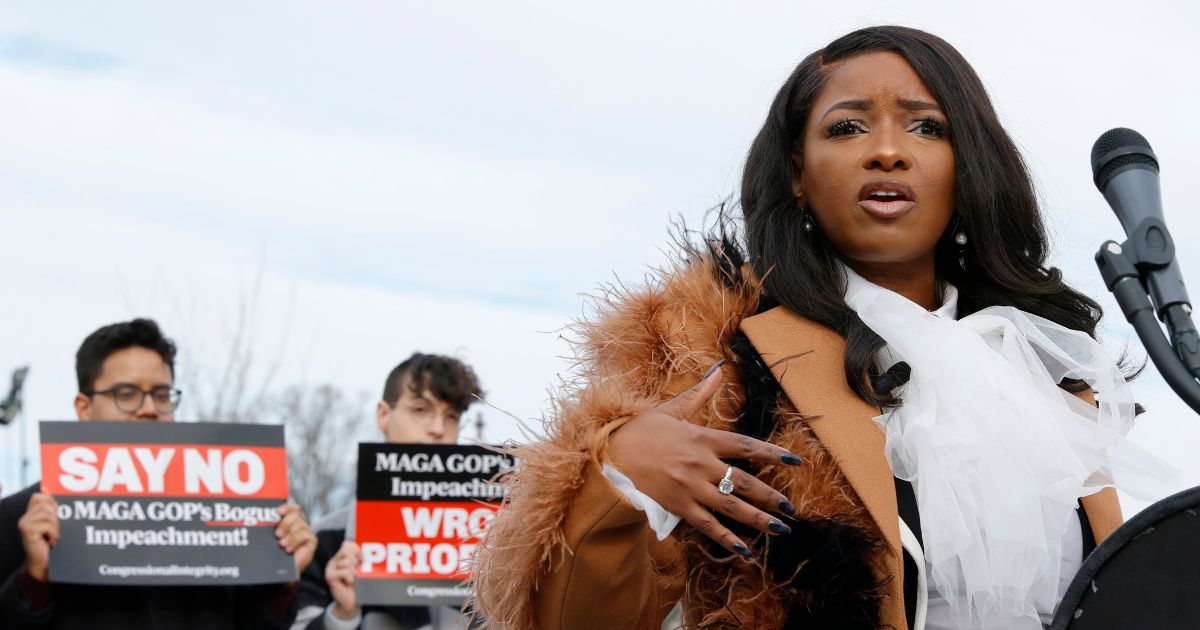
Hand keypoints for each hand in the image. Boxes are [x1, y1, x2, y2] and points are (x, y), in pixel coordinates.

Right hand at [17, 493, 59, 581]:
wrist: (46, 565)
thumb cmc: (55, 544)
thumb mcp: (57, 525)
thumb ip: (57, 511)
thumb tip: (64, 496)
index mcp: (32, 514)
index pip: (40, 496)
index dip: (51, 501)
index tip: (58, 513)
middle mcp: (26, 517)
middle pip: (46, 504)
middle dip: (57, 516)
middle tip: (57, 529)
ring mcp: (24, 523)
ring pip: (47, 513)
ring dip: (56, 526)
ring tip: (54, 536)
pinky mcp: (26, 531)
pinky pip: (47, 524)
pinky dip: (54, 533)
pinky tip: (51, 541)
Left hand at [275, 503, 316, 573]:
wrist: (281, 573)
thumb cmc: (274, 556)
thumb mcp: (269, 540)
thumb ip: (269, 529)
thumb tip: (259, 521)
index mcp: (287, 521)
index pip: (291, 508)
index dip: (286, 508)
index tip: (278, 512)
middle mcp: (297, 524)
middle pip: (295, 514)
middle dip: (285, 523)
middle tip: (277, 534)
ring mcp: (305, 532)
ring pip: (300, 524)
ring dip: (289, 535)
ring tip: (282, 544)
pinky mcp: (311, 540)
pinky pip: (305, 534)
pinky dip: (295, 541)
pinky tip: (288, 549)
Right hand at [325, 541, 360, 619]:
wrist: (351, 601)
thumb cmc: (358, 584)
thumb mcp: (361, 568)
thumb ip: (360, 558)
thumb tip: (361, 550)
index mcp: (341, 556)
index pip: (347, 544)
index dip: (357, 550)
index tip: (362, 560)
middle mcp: (334, 560)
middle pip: (347, 550)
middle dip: (356, 561)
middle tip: (356, 572)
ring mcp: (330, 568)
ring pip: (347, 562)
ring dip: (354, 572)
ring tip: (353, 579)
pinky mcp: (329, 576)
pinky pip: (344, 571)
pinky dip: (350, 578)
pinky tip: (348, 583)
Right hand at [608, 360, 802, 555]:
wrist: (607, 456)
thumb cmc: (637, 432)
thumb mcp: (669, 410)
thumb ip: (698, 394)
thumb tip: (718, 369)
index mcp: (701, 438)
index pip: (744, 446)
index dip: (771, 454)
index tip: (794, 461)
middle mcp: (700, 464)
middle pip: (744, 481)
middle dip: (770, 495)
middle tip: (791, 507)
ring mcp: (690, 487)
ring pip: (731, 506)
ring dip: (759, 519)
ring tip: (781, 529)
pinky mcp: (677, 507)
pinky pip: (707, 525)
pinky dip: (727, 539)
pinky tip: (746, 551)